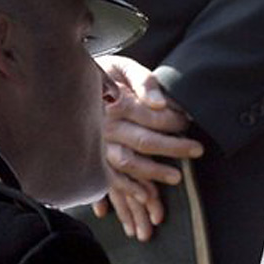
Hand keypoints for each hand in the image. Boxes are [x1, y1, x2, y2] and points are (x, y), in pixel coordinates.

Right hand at [94, 55, 204, 238]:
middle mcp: (106, 127)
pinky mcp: (92, 158)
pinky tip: (145, 196)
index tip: (189, 121)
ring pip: (129, 163)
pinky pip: (110, 177)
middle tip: (197, 150)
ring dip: (153, 172)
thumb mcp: (122, 67)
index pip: (153, 117)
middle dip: (174, 147)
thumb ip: (143, 80)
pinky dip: (127, 188)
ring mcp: (98, 145)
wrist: (66, 85)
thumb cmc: (103, 75)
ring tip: (176, 177)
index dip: (175, 120)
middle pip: (145, 141)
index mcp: (116, 104)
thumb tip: (159, 103)